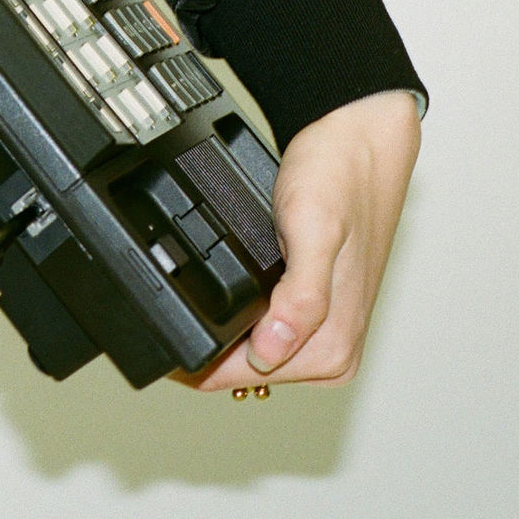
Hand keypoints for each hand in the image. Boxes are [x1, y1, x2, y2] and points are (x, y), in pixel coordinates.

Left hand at [184, 87, 419, 391]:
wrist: (359, 140)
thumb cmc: (341, 176)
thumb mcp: (314, 230)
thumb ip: (301, 296)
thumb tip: (272, 351)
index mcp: (332, 346)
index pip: (241, 378)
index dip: (195, 362)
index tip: (159, 338)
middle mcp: (333, 349)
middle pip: (244, 369)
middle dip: (206, 345)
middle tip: (166, 306)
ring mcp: (324, 330)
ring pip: (251, 349)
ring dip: (223, 329)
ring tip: (191, 292)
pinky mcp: (315, 307)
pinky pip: (264, 326)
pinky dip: (241, 313)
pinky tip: (227, 288)